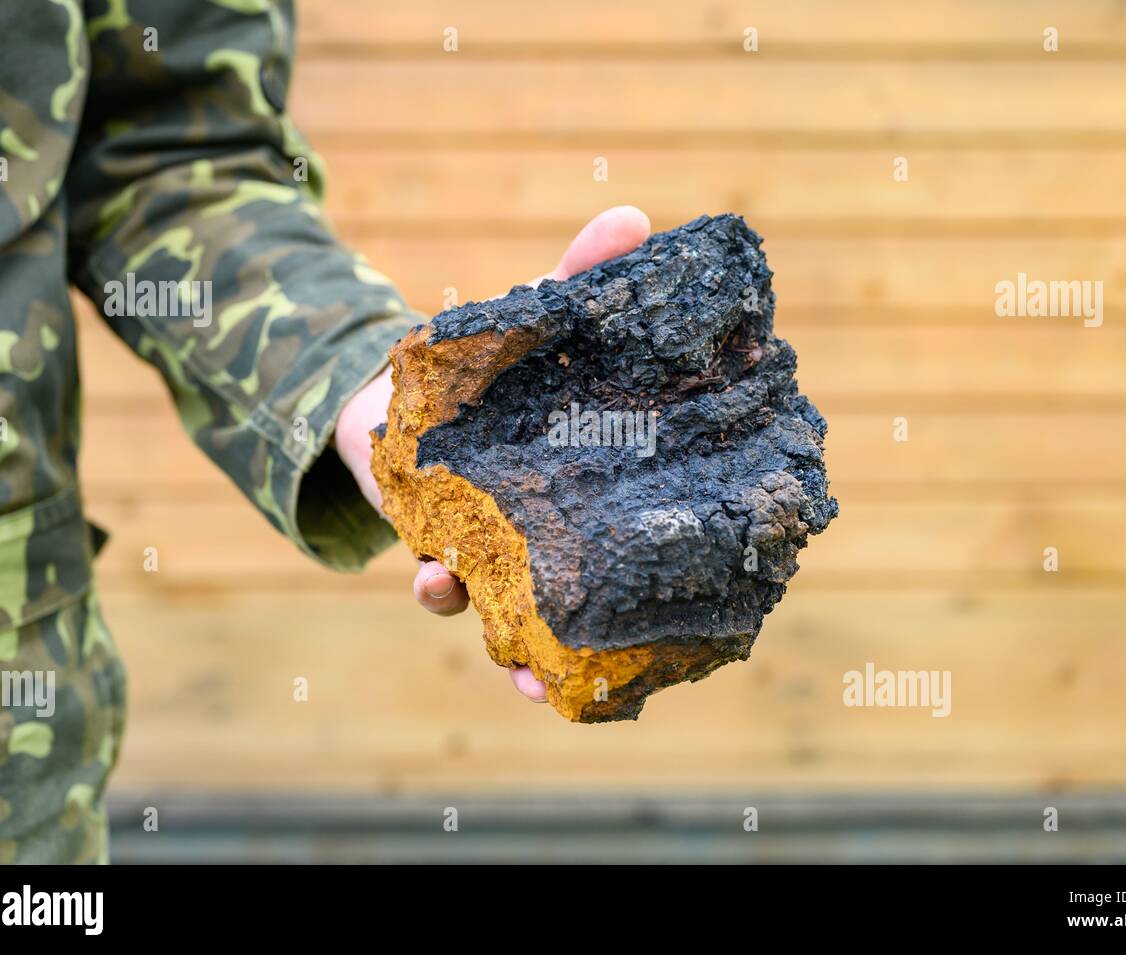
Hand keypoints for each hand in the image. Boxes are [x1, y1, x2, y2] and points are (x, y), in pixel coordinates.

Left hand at [335, 206, 652, 701]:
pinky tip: (433, 582)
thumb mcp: (533, 316)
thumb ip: (576, 274)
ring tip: (525, 670)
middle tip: (643, 665)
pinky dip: (439, 591)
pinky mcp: (434, 547)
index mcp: (593, 481)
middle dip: (614, 636)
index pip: (652, 523)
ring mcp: (498, 548)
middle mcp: (557, 531)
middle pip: (597, 595)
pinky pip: (442, 589)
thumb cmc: (482, 361)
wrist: (386, 388)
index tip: (739, 587)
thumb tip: (631, 216)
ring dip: (524, 646)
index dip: (687, 555)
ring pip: (522, 614)